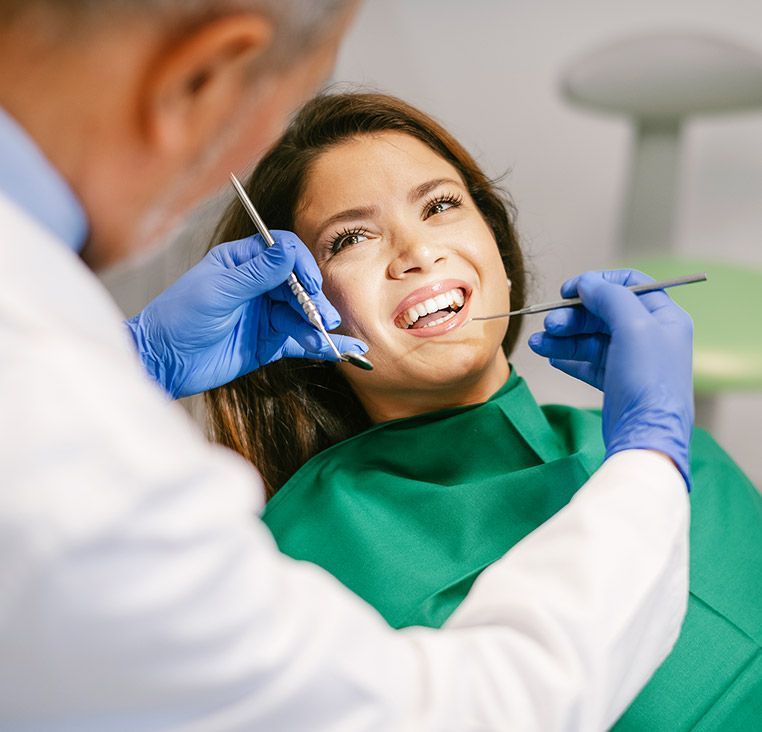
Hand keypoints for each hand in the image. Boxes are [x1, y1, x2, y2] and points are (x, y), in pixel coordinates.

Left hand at [126, 233, 367, 398]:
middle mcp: (257, 286)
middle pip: (299, 285)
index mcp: (242, 262)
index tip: (309, 285)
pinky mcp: (269, 343)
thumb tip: (290, 250)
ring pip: (302, 314)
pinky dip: (321, 346)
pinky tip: (341, 351)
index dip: (301, 266)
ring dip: (317, 325)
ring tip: (326, 336)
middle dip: (314, 301)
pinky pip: (300, 341)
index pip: (284, 253)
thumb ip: (258, 274)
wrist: (163, 362)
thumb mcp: (218, 292)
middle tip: (323, 318)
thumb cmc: (179, 318)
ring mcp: (265, 314)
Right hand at [528, 270, 693, 488]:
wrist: (645, 434)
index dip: (597, 283)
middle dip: (572, 316)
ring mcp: (630, 359)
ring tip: (538, 344)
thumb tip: (587, 282)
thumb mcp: (633, 327)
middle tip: (549, 324)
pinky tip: (551, 357)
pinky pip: (587, 361)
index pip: (628, 285)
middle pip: (602, 313)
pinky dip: (568, 357)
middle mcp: (648, 335)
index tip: (568, 291)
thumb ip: (610, 297)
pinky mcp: (614, 381)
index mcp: (663, 316)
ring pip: (590, 338)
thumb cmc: (648, 379)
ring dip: (562, 338)